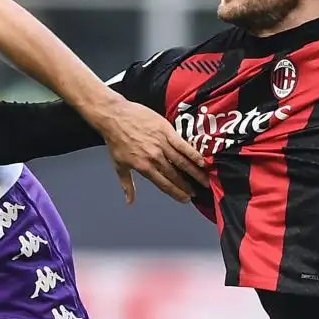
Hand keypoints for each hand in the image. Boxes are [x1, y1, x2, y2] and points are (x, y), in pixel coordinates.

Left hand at [90, 99, 208, 204]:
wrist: (114, 116)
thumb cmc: (115, 140)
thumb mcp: (119, 165)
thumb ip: (127, 185)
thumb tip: (130, 201)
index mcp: (143, 167)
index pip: (164, 184)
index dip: (176, 193)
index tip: (186, 199)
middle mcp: (154, 157)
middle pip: (175, 175)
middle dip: (188, 185)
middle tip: (198, 192)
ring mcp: (161, 144)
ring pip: (181, 161)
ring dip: (194, 172)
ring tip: (205, 180)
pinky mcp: (166, 130)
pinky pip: (182, 144)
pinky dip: (192, 153)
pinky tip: (201, 161)